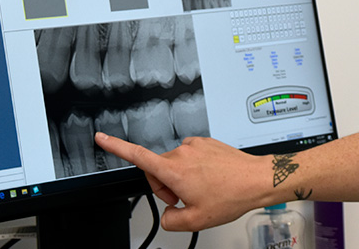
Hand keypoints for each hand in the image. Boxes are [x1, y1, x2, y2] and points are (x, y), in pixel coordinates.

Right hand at [95, 133, 274, 230]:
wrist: (257, 180)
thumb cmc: (231, 195)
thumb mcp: (195, 220)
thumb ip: (170, 220)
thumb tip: (168, 213)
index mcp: (174, 169)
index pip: (136, 155)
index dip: (115, 147)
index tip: (101, 138)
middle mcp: (183, 152)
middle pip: (157, 168)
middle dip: (164, 185)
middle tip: (184, 199)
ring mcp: (196, 145)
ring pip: (174, 163)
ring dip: (181, 177)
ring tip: (202, 190)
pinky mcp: (207, 143)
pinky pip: (191, 156)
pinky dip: (194, 169)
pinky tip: (210, 179)